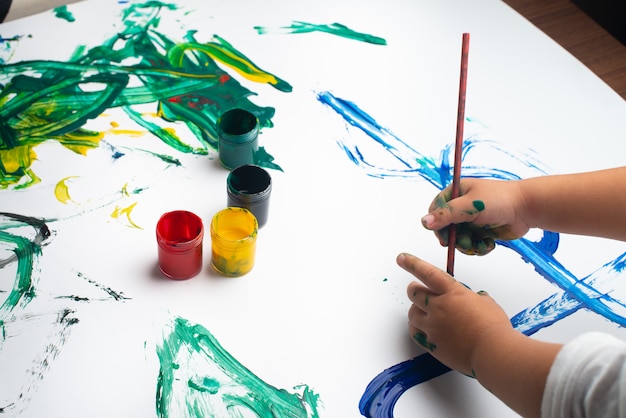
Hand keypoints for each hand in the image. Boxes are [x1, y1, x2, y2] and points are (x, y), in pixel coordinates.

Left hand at [398, 253, 512, 374]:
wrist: (493, 353)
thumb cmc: (494, 328)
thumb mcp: (487, 304)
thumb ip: (475, 298)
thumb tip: (476, 299)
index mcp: (453, 292)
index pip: (427, 273)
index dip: (413, 264)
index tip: (402, 258)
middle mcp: (439, 306)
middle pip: (414, 292)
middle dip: (415, 290)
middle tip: (418, 291)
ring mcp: (433, 325)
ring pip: (412, 312)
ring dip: (417, 310)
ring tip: (427, 313)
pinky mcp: (431, 343)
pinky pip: (415, 332)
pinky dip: (417, 328)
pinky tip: (425, 329)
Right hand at [421, 178, 529, 254]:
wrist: (527, 209)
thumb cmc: (499, 200)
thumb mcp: (469, 206)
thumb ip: (446, 215)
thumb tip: (424, 222)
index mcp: (455, 193)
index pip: (435, 211)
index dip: (438, 225)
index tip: (445, 235)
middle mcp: (461, 207)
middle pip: (445, 229)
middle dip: (455, 238)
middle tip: (465, 241)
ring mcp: (471, 220)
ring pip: (458, 239)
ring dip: (468, 245)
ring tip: (480, 243)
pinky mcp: (481, 232)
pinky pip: (471, 244)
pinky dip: (478, 247)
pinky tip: (489, 244)